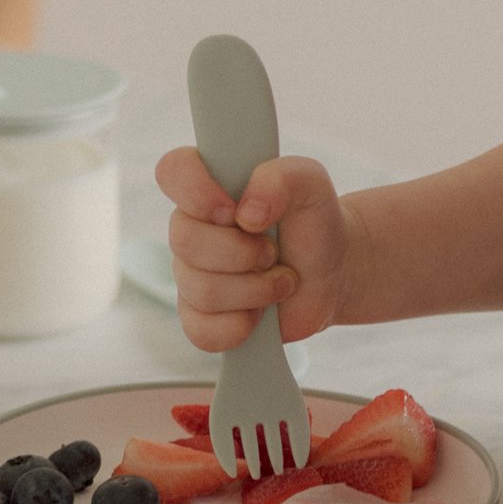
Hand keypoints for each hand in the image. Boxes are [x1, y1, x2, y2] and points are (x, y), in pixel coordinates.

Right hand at [154, 148, 355, 351]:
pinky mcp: (201, 319)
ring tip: (281, 279)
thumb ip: (282, 177)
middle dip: (242, 252)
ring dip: (256, 289)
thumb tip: (247, 211)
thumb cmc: (313, 222)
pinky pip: (203, 331)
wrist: (330, 273)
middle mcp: (191, 229)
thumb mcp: (311, 184)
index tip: (234, 208)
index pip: (172, 172)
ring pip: (202, 290)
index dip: (195, 191)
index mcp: (209, 187)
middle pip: (183, 241)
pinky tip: (261, 313)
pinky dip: (243, 325)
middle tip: (272, 250)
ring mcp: (192, 276)